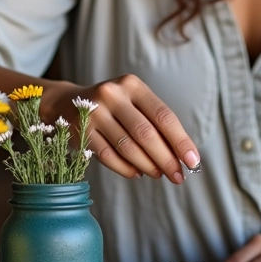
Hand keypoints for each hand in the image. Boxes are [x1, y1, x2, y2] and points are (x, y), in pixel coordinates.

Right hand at [43, 75, 200, 183]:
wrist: (67, 103)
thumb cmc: (114, 107)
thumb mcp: (134, 103)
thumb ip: (156, 124)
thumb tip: (182, 156)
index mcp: (133, 85)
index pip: (163, 116)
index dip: (180, 141)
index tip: (193, 161)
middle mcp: (112, 95)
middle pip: (146, 134)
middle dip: (166, 159)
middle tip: (178, 176)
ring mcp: (93, 113)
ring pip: (127, 147)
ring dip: (148, 166)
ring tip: (159, 174)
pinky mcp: (80, 131)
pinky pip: (108, 156)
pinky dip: (126, 168)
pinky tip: (138, 173)